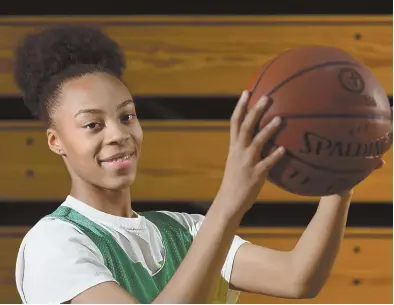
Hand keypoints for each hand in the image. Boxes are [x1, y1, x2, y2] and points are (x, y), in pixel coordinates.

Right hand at [217, 90, 284, 214]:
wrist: (229, 201)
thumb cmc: (236, 180)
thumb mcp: (237, 160)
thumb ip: (246, 148)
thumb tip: (260, 136)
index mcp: (234, 147)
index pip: (235, 122)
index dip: (240, 106)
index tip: (247, 91)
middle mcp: (239, 151)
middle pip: (246, 127)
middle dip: (255, 111)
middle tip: (266, 97)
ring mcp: (247, 162)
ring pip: (257, 142)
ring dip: (268, 130)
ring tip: (280, 119)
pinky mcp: (255, 175)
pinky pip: (266, 163)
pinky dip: (275, 156)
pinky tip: (284, 149)